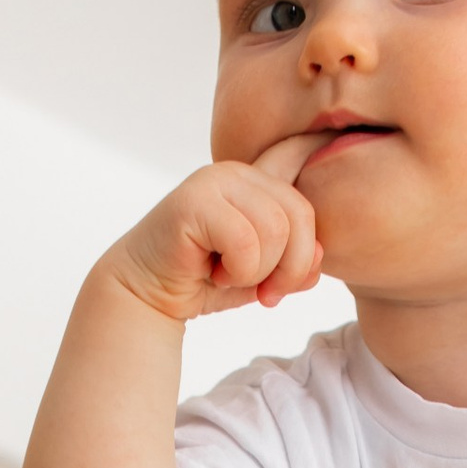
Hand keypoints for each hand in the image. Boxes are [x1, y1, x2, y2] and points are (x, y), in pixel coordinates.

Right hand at [100, 160, 324, 326]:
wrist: (147, 294)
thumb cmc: (204, 281)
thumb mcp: (263, 275)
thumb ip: (296, 263)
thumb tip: (320, 258)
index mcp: (259, 182)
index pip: (307, 211)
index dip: (304, 257)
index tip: (276, 289)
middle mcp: (238, 172)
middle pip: (299, 217)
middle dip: (287, 268)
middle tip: (262, 293)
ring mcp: (214, 181)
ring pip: (275, 229)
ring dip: (257, 271)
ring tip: (228, 275)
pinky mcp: (194, 200)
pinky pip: (246, 240)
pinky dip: (237, 271)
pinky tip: (211, 272)